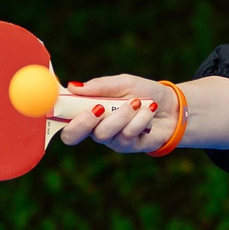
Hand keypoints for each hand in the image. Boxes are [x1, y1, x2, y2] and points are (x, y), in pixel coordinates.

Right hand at [52, 74, 183, 154]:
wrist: (172, 106)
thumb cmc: (144, 92)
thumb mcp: (122, 83)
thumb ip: (99, 86)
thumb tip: (72, 86)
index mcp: (87, 109)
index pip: (62, 116)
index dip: (55, 113)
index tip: (61, 101)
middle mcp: (94, 127)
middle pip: (72, 136)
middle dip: (83, 121)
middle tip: (98, 108)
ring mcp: (110, 139)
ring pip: (103, 133)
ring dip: (121, 115)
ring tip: (137, 102)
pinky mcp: (127, 147)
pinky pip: (126, 136)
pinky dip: (138, 119)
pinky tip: (149, 109)